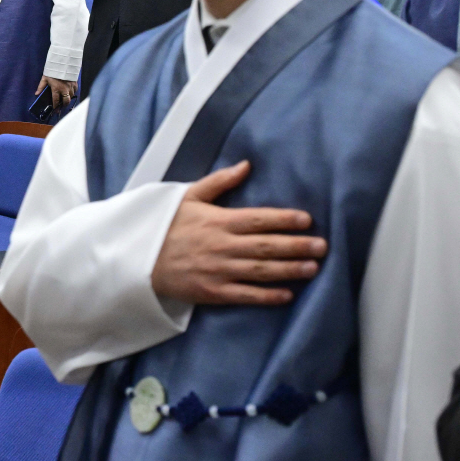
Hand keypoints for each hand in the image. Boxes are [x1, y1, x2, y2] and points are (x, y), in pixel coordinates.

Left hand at [36, 75, 77, 109]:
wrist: (63, 63)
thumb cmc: (53, 71)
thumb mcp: (45, 78)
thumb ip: (41, 87)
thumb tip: (36, 94)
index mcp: (56, 89)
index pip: (56, 101)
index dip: (55, 106)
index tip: (55, 109)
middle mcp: (64, 90)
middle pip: (66, 101)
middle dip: (64, 105)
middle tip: (62, 107)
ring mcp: (70, 87)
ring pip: (71, 96)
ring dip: (68, 99)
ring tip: (65, 100)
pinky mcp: (75, 83)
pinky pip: (75, 91)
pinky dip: (73, 93)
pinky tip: (70, 93)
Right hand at [151, 161, 327, 305]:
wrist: (137, 260)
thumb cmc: (163, 226)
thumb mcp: (186, 197)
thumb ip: (219, 182)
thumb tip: (246, 165)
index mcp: (217, 221)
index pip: (259, 219)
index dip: (284, 219)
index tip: (307, 220)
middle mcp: (221, 246)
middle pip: (267, 245)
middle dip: (297, 246)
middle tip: (322, 246)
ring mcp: (218, 270)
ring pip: (261, 270)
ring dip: (289, 269)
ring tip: (312, 268)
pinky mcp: (212, 292)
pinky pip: (245, 295)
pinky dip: (267, 296)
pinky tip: (287, 294)